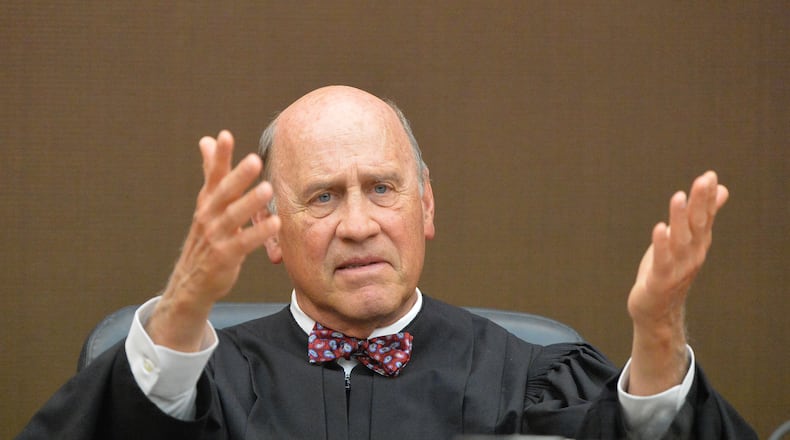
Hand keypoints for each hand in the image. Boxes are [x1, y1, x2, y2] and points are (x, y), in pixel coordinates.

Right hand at [147, 130, 280, 350]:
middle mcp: (209, 216)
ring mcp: (215, 237)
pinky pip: (244, 243)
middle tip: (254, 160)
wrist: (192, 282)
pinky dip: (259, 233)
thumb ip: (210, 172)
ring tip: (267, 188)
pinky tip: (275, 223)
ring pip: (233, 217)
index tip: (225, 135)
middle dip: (238, 176)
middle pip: (224, 193)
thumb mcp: (207, 204)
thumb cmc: (206, 237)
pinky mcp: (225, 256)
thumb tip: (206, 140)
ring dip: (250, 202)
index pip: (212, 175)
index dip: (218, 156)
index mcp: (207, 202)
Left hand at [626, 171, 728, 394]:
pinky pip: (661, 260)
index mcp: (697, 244)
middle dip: (700, 202)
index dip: (707, 197)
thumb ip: (701, 216)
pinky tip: (659, 228)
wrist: (657, 310)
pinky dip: (661, 244)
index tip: (710, 176)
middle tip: (703, 180)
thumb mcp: (686, 240)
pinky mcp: (659, 279)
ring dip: (679, 218)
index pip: (705, 216)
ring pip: (679, 240)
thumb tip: (721, 189)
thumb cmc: (669, 270)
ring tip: (678, 197)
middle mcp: (692, 254)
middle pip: (697, 225)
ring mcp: (677, 268)